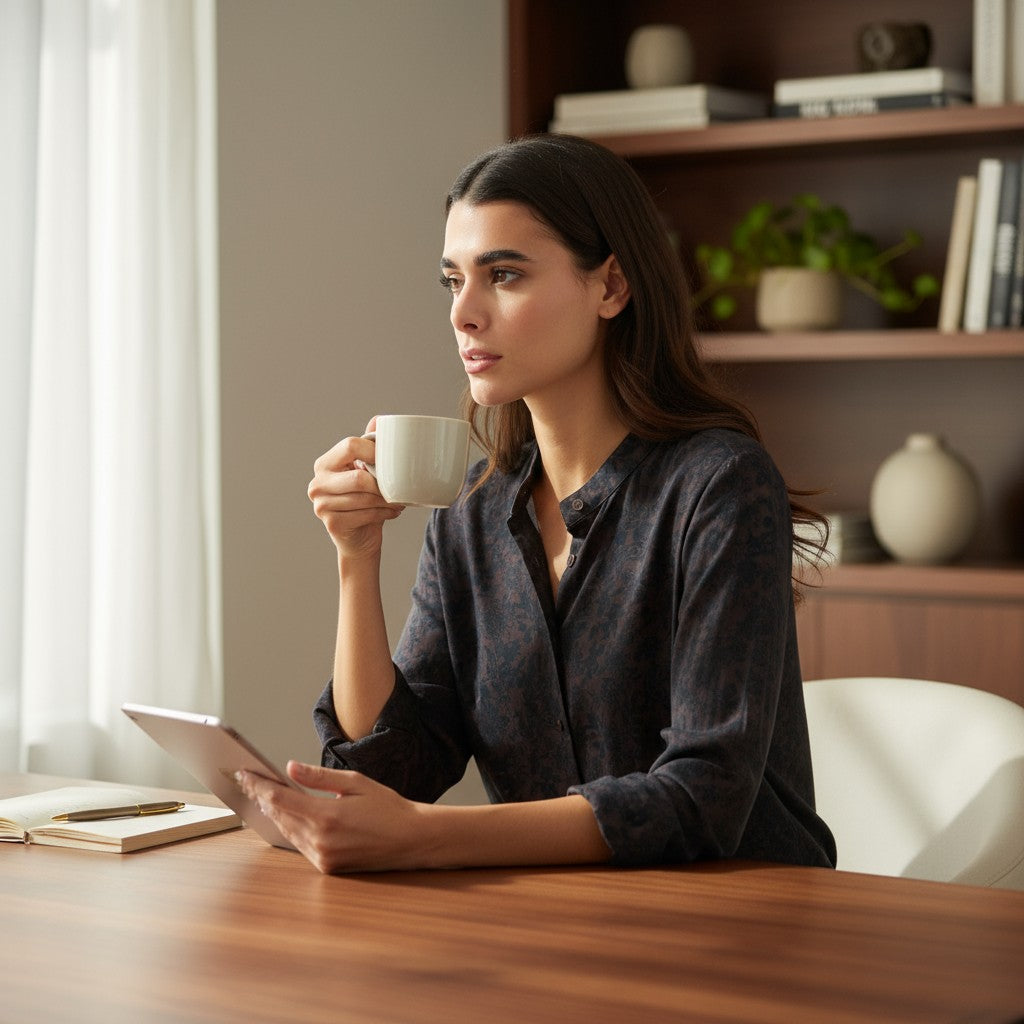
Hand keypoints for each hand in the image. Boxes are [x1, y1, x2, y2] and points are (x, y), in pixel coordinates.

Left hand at [236, 761, 432, 873]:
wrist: (411, 840)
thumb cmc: (388, 808)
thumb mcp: (356, 783)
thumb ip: (320, 777)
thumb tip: (290, 768)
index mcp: (326, 816)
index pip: (280, 799)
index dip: (259, 786)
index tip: (246, 774)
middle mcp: (320, 840)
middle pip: (278, 816)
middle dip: (261, 797)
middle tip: (248, 781)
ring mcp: (322, 857)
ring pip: (286, 831)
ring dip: (273, 813)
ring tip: (260, 795)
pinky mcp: (327, 867)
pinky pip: (299, 844)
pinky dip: (289, 827)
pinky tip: (285, 815)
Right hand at [308, 417, 403, 559]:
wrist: (359, 538)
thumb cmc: (364, 499)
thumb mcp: (366, 470)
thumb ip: (369, 445)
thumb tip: (379, 420)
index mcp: (324, 464)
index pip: (350, 446)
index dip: (375, 452)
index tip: (391, 461)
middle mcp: (317, 483)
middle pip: (359, 477)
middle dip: (383, 484)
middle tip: (398, 487)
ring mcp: (321, 505)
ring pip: (365, 498)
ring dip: (387, 500)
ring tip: (398, 500)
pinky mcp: (332, 523)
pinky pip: (366, 514)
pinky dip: (385, 513)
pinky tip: (392, 511)